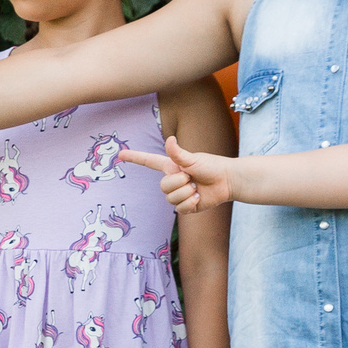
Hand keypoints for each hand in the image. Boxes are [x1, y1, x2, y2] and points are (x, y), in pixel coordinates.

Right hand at [120, 138, 237, 214]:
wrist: (227, 180)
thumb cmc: (212, 166)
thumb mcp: (193, 158)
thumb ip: (178, 153)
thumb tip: (169, 139)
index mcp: (171, 166)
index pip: (148, 161)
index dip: (134, 158)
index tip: (120, 154)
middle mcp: (173, 180)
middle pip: (163, 186)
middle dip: (179, 183)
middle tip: (192, 178)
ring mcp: (179, 194)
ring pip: (170, 198)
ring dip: (186, 193)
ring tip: (197, 188)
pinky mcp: (186, 206)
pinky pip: (179, 208)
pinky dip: (190, 203)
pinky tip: (199, 198)